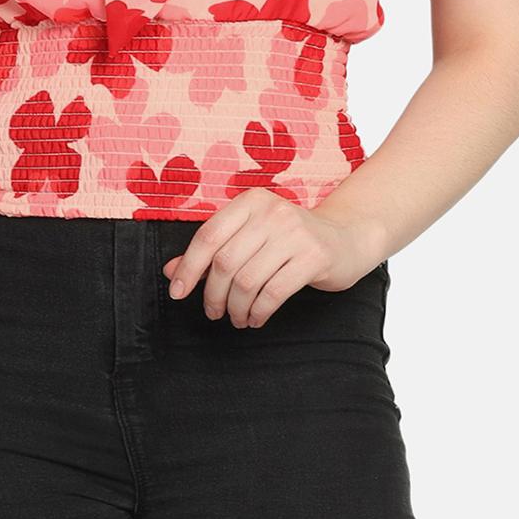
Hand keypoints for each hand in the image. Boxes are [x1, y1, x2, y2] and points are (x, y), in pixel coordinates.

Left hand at [160, 187, 383, 328]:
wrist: (346, 238)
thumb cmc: (290, 239)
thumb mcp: (251, 236)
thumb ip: (213, 251)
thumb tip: (171, 270)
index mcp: (251, 201)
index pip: (208, 235)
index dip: (188, 266)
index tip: (178, 291)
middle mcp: (272, 211)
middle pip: (225, 261)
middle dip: (212, 294)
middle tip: (213, 312)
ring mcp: (295, 232)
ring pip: (247, 280)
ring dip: (236, 307)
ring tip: (236, 317)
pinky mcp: (315, 256)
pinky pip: (274, 292)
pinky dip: (259, 312)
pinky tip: (256, 317)